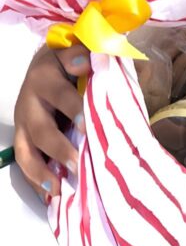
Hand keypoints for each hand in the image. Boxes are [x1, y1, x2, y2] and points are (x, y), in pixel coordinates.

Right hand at [13, 44, 90, 200]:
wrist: (47, 64)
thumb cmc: (74, 62)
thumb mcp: (81, 53)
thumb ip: (92, 59)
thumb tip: (102, 61)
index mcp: (46, 75)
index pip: (60, 92)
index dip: (73, 107)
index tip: (87, 124)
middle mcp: (31, 99)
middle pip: (43, 127)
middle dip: (60, 147)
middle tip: (79, 162)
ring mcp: (24, 121)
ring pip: (29, 148)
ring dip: (46, 169)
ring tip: (64, 185)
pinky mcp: (22, 136)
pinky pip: (25, 160)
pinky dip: (37, 178)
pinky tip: (54, 192)